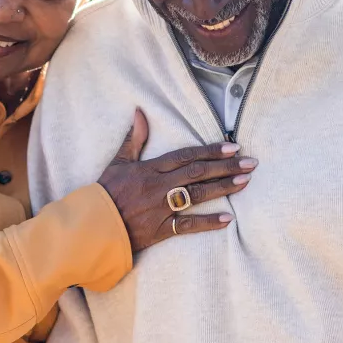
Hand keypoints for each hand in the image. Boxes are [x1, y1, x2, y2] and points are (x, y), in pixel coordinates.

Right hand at [96, 109, 255, 251]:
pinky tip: (228, 219)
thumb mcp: (117, 162)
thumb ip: (133, 139)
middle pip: (197, 173)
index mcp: (149, 169)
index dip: (210, 151)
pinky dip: (208, 223)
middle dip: (226, 167)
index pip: (185, 156)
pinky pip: (187, 226)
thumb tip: (139, 112)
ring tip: (245, 181)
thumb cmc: (105, 193)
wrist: (92, 225)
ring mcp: (160, 208)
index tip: (232, 147)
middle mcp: (158, 186)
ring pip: (197, 196)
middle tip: (250, 163)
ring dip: (223, 188)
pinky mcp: (160, 229)